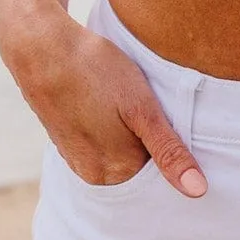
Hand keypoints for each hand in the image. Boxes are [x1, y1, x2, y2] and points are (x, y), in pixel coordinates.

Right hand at [2, 7, 206, 196]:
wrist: (41, 48)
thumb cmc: (96, 72)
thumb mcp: (142, 108)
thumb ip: (169, 151)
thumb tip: (198, 192)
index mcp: (116, 173)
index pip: (160, 174)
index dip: (172, 146)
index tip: (168, 119)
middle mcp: (93, 174)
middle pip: (139, 165)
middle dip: (149, 142)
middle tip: (147, 106)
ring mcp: (76, 158)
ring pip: (119, 152)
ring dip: (129, 133)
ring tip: (125, 103)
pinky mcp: (65, 140)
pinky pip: (99, 142)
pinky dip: (110, 127)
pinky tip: (108, 104)